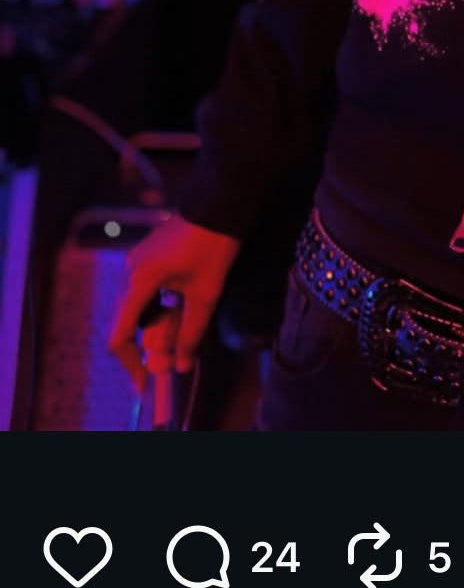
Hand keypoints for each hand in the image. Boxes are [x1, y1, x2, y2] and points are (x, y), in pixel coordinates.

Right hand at [108, 214, 241, 390]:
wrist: (219, 203)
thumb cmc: (212, 246)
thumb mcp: (205, 295)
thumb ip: (191, 333)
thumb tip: (181, 366)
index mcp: (137, 283)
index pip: (119, 335)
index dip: (129, 363)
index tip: (145, 383)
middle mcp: (128, 273)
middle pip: (126, 323)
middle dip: (146, 346)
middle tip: (171, 359)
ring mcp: (135, 264)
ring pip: (135, 309)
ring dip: (154, 326)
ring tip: (180, 331)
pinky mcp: (146, 259)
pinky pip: (143, 294)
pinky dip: (157, 310)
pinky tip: (179, 309)